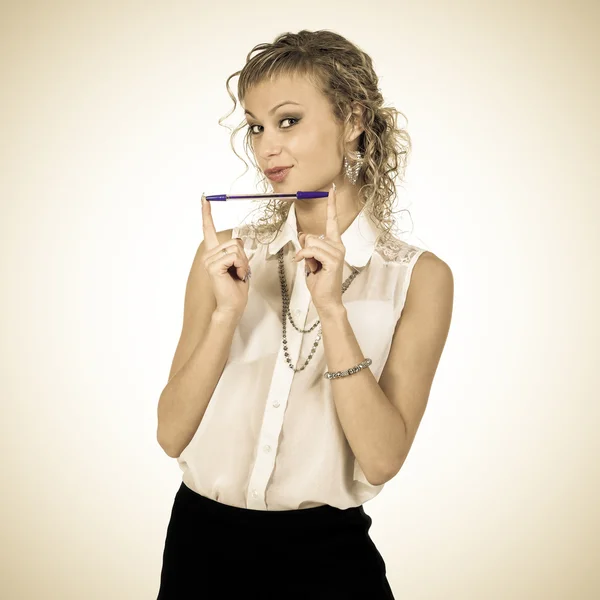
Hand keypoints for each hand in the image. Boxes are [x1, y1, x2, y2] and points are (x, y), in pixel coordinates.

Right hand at [201, 193, 250, 318]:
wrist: (232, 305)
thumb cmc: (236, 287)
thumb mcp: (239, 264)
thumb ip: (236, 251)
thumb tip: (238, 239)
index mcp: (214, 253)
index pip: (208, 230)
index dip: (206, 214)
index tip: (204, 199)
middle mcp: (208, 255)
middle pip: (234, 241)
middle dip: (243, 257)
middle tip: (239, 271)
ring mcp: (209, 260)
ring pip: (235, 249)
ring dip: (243, 263)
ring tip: (237, 274)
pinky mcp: (213, 266)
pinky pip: (234, 256)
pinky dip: (240, 266)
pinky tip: (236, 276)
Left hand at [294, 183, 345, 313]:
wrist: (326, 300)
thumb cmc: (320, 282)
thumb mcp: (310, 261)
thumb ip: (308, 246)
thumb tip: (303, 234)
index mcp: (335, 244)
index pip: (332, 221)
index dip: (331, 206)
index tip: (332, 191)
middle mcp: (338, 246)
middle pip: (311, 235)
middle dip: (304, 249)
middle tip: (309, 264)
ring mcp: (337, 253)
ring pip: (310, 242)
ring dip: (304, 256)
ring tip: (311, 268)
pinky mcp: (333, 260)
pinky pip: (311, 251)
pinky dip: (304, 257)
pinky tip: (306, 265)